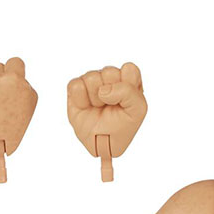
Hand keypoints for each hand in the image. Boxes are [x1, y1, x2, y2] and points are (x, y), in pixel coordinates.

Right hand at [67, 63, 146, 179]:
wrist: (102, 144)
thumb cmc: (122, 128)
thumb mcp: (138, 111)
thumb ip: (129, 92)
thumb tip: (103, 89)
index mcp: (128, 83)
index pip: (129, 69)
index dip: (127, 84)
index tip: (126, 101)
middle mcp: (110, 81)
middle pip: (110, 71)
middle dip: (111, 92)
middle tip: (111, 107)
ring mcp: (93, 84)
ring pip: (92, 77)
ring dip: (96, 98)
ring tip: (99, 109)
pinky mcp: (76, 89)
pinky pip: (76, 85)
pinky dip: (81, 100)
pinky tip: (86, 107)